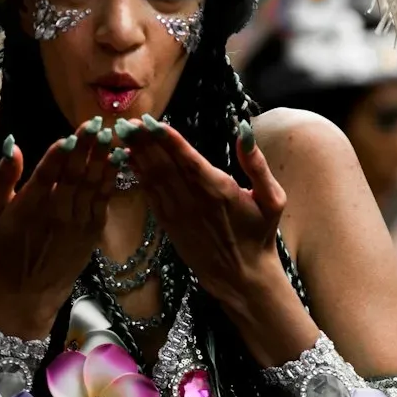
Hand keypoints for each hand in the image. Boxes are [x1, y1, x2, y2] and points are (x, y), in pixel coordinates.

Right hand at [0, 125, 113, 338]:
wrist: (27, 293)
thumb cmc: (5, 249)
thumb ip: (3, 178)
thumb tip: (12, 145)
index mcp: (29, 206)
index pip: (47, 173)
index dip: (60, 153)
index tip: (72, 134)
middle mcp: (56, 213)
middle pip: (74, 174)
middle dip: (87, 147)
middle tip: (98, 123)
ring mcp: (77, 223)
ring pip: (92, 185)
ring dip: (103, 158)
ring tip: (111, 135)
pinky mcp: (91, 232)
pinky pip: (104, 200)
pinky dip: (111, 179)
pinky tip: (118, 159)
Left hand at [122, 119, 286, 308]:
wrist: (241, 276)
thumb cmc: (259, 234)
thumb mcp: (273, 199)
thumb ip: (257, 165)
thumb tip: (244, 131)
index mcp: (219, 190)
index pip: (188, 159)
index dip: (167, 140)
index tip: (150, 122)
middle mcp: (194, 201)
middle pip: (164, 165)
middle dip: (145, 141)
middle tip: (128, 120)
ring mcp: (178, 213)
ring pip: (153, 177)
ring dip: (137, 154)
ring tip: (123, 132)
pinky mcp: (168, 224)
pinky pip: (149, 194)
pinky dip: (137, 175)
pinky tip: (127, 158)